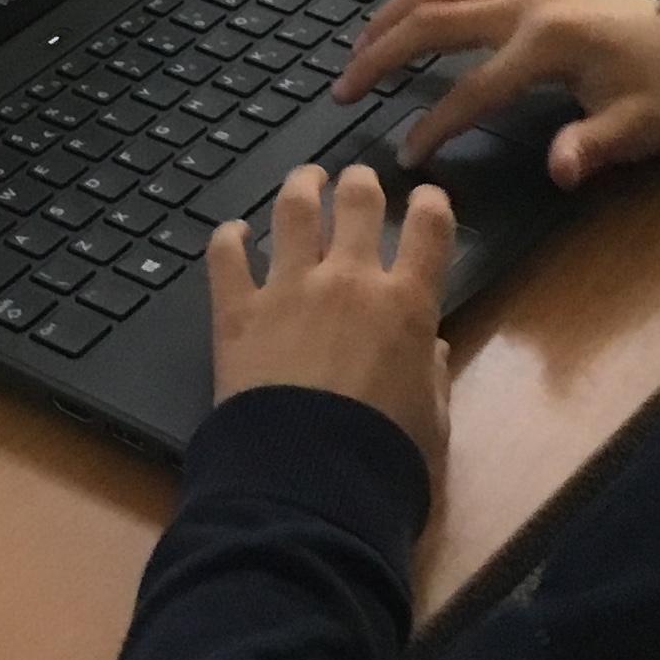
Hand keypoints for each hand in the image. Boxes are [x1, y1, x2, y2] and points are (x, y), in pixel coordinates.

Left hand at [210, 163, 454, 487]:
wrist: (309, 481)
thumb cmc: (384, 458)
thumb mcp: (433, 422)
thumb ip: (432, 377)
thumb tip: (427, 348)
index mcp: (406, 305)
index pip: (429, 228)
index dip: (431, 203)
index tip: (426, 197)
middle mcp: (349, 280)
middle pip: (357, 201)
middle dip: (360, 183)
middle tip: (357, 181)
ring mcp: (288, 287)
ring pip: (294, 209)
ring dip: (301, 185)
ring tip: (305, 179)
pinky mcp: (237, 309)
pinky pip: (227, 254)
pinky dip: (229, 237)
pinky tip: (233, 233)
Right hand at [338, 0, 659, 189]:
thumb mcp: (642, 125)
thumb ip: (593, 144)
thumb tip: (559, 170)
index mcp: (547, 43)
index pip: (472, 88)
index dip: (435, 124)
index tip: (405, 156)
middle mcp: (524, 5)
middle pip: (432, 21)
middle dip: (382, 54)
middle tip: (343, 89)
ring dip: (390, 16)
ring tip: (357, 50)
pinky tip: (403, 20)